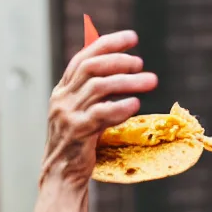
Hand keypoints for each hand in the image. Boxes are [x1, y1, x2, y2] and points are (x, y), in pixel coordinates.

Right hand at [39, 30, 157, 188]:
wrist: (61, 174)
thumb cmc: (78, 144)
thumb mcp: (82, 113)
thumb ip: (95, 95)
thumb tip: (123, 74)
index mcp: (63, 90)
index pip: (84, 58)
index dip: (109, 44)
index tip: (132, 38)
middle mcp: (62, 98)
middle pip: (92, 68)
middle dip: (119, 61)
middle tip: (142, 63)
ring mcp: (67, 114)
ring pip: (98, 87)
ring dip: (127, 82)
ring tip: (150, 81)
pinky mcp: (77, 132)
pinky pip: (100, 114)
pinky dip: (120, 107)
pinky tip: (136, 104)